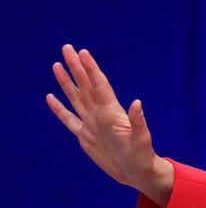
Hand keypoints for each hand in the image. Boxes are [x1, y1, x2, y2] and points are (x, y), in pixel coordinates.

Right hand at [46, 45, 173, 204]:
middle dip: (76, 66)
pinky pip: (68, 119)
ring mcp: (91, 123)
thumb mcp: (141, 138)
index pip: (99, 85)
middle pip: (85, 85)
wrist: (135, 170)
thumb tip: (137, 102)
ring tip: (56, 65)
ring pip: (75, 97)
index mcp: (112, 111)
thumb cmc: (141, 154)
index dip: (91, 69)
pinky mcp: (84, 136)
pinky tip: (50, 97)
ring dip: (66, 82)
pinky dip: (59, 108)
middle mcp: (100, 113)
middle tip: (66, 47)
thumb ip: (138, 121)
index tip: (83, 52)